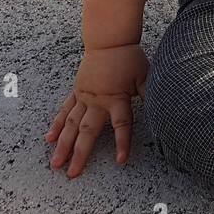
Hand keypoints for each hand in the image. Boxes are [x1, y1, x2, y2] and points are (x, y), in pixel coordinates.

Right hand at [46, 43, 148, 178]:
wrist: (109, 40)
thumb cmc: (129, 58)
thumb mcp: (145, 76)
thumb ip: (150, 94)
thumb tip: (164, 109)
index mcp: (116, 98)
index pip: (121, 125)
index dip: (121, 143)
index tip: (120, 160)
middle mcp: (97, 101)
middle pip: (87, 131)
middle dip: (79, 153)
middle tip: (71, 173)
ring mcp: (84, 97)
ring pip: (71, 125)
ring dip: (63, 144)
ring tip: (54, 162)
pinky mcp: (77, 92)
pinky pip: (65, 111)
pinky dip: (57, 125)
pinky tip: (49, 138)